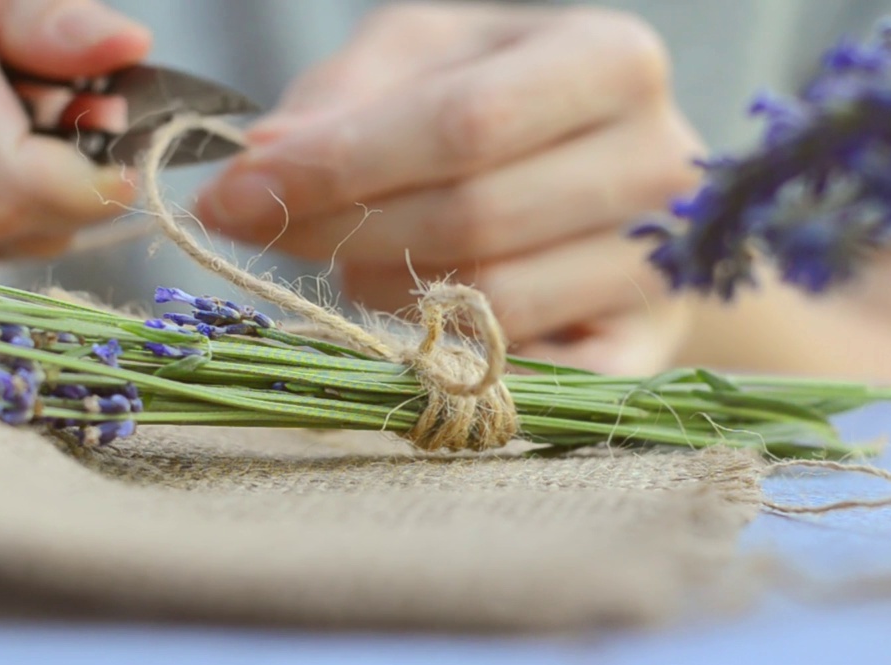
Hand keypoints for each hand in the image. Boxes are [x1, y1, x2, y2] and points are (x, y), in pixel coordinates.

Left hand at [196, 3, 703, 373]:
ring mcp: (661, 269)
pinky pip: (527, 377)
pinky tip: (413, 330)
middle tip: (264, 234)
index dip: (336, 167)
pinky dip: (451, 363)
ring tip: (357, 265)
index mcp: (610, 61)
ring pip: (489, 305)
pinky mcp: (645, 349)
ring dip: (386, 295)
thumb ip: (346, 94)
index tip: (229, 195)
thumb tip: (261, 158)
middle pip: (472, 219)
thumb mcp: (429, 59)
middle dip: (342, 234)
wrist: (619, 186)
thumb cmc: (510, 107)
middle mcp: (659, 164)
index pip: (462, 124)